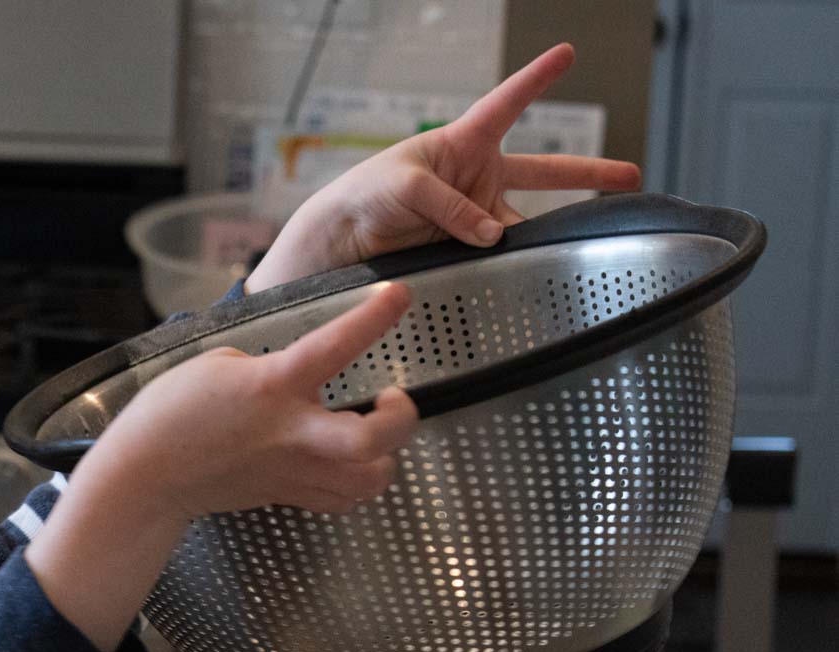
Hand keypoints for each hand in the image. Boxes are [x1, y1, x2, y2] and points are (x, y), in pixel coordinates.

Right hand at [25, 284, 417, 651]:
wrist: (147, 477)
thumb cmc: (170, 416)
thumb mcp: (217, 363)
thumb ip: (268, 364)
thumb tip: (295, 371)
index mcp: (273, 387)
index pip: (336, 346)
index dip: (374, 317)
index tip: (399, 294)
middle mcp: (292, 433)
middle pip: (372, 439)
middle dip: (401, 418)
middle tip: (393, 397)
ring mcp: (293, 470)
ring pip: (369, 480)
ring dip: (387, 456)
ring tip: (376, 432)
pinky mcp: (288, 495)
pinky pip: (343, 500)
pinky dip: (359, 483)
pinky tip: (351, 462)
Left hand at [245, 44, 642, 293]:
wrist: (342, 242)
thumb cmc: (365, 195)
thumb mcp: (405, 187)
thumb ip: (451, 206)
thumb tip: (494, 234)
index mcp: (463, 142)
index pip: (507, 103)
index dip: (536, 80)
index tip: (567, 54)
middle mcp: (477, 176)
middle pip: (543, 172)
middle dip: (589, 174)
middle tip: (629, 177)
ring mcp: (475, 214)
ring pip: (523, 223)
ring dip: (539, 238)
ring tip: (563, 251)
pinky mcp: (465, 248)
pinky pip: (498, 256)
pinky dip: (507, 267)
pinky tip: (518, 276)